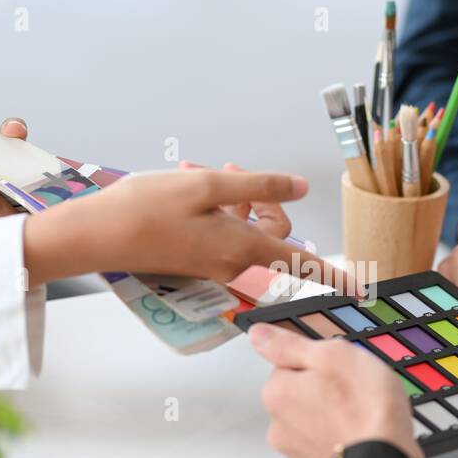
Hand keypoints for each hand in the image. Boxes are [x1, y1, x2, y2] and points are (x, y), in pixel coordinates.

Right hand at [22, 168, 346, 289]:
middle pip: (273, 234)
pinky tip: (187, 181)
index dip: (333, 275)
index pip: (302, 264)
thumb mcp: (209, 186)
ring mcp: (214, 263)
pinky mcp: (196, 259)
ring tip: (194, 169)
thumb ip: (259, 186)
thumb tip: (300, 188)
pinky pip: (222, 232)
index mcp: (244, 247)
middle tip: (231, 169)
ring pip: (244, 227)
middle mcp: (233, 262)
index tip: (360, 288)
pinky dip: (213, 207)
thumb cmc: (147, 208)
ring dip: (230, 196)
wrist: (97, 234)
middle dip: (260, 198)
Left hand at [249, 322, 418, 457]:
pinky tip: (360, 438)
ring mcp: (298, 455)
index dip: (318, 364)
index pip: (289, 365)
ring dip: (332, 419)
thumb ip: (290, 345)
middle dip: (323, 393)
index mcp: (277, 393)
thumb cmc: (365, 410)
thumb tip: (259, 335)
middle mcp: (279, 427)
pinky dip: (340, 443)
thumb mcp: (332, 356)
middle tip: (353, 394)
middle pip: (300, 397)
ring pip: (313, 424)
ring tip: (361, 418)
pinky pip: (327, 448)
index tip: (339, 370)